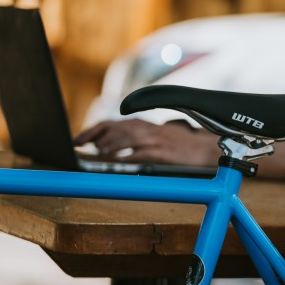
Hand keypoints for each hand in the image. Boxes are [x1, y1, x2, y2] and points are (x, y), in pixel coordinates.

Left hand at [74, 119, 219, 166]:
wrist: (207, 150)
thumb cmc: (182, 147)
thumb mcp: (158, 137)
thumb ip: (138, 139)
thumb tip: (111, 147)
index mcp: (145, 125)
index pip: (112, 123)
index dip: (93, 130)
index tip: (78, 139)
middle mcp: (148, 130)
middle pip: (115, 128)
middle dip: (94, 136)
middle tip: (80, 145)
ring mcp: (156, 141)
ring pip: (126, 139)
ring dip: (109, 145)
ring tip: (98, 153)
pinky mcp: (164, 154)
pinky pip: (141, 154)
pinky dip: (127, 157)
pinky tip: (117, 162)